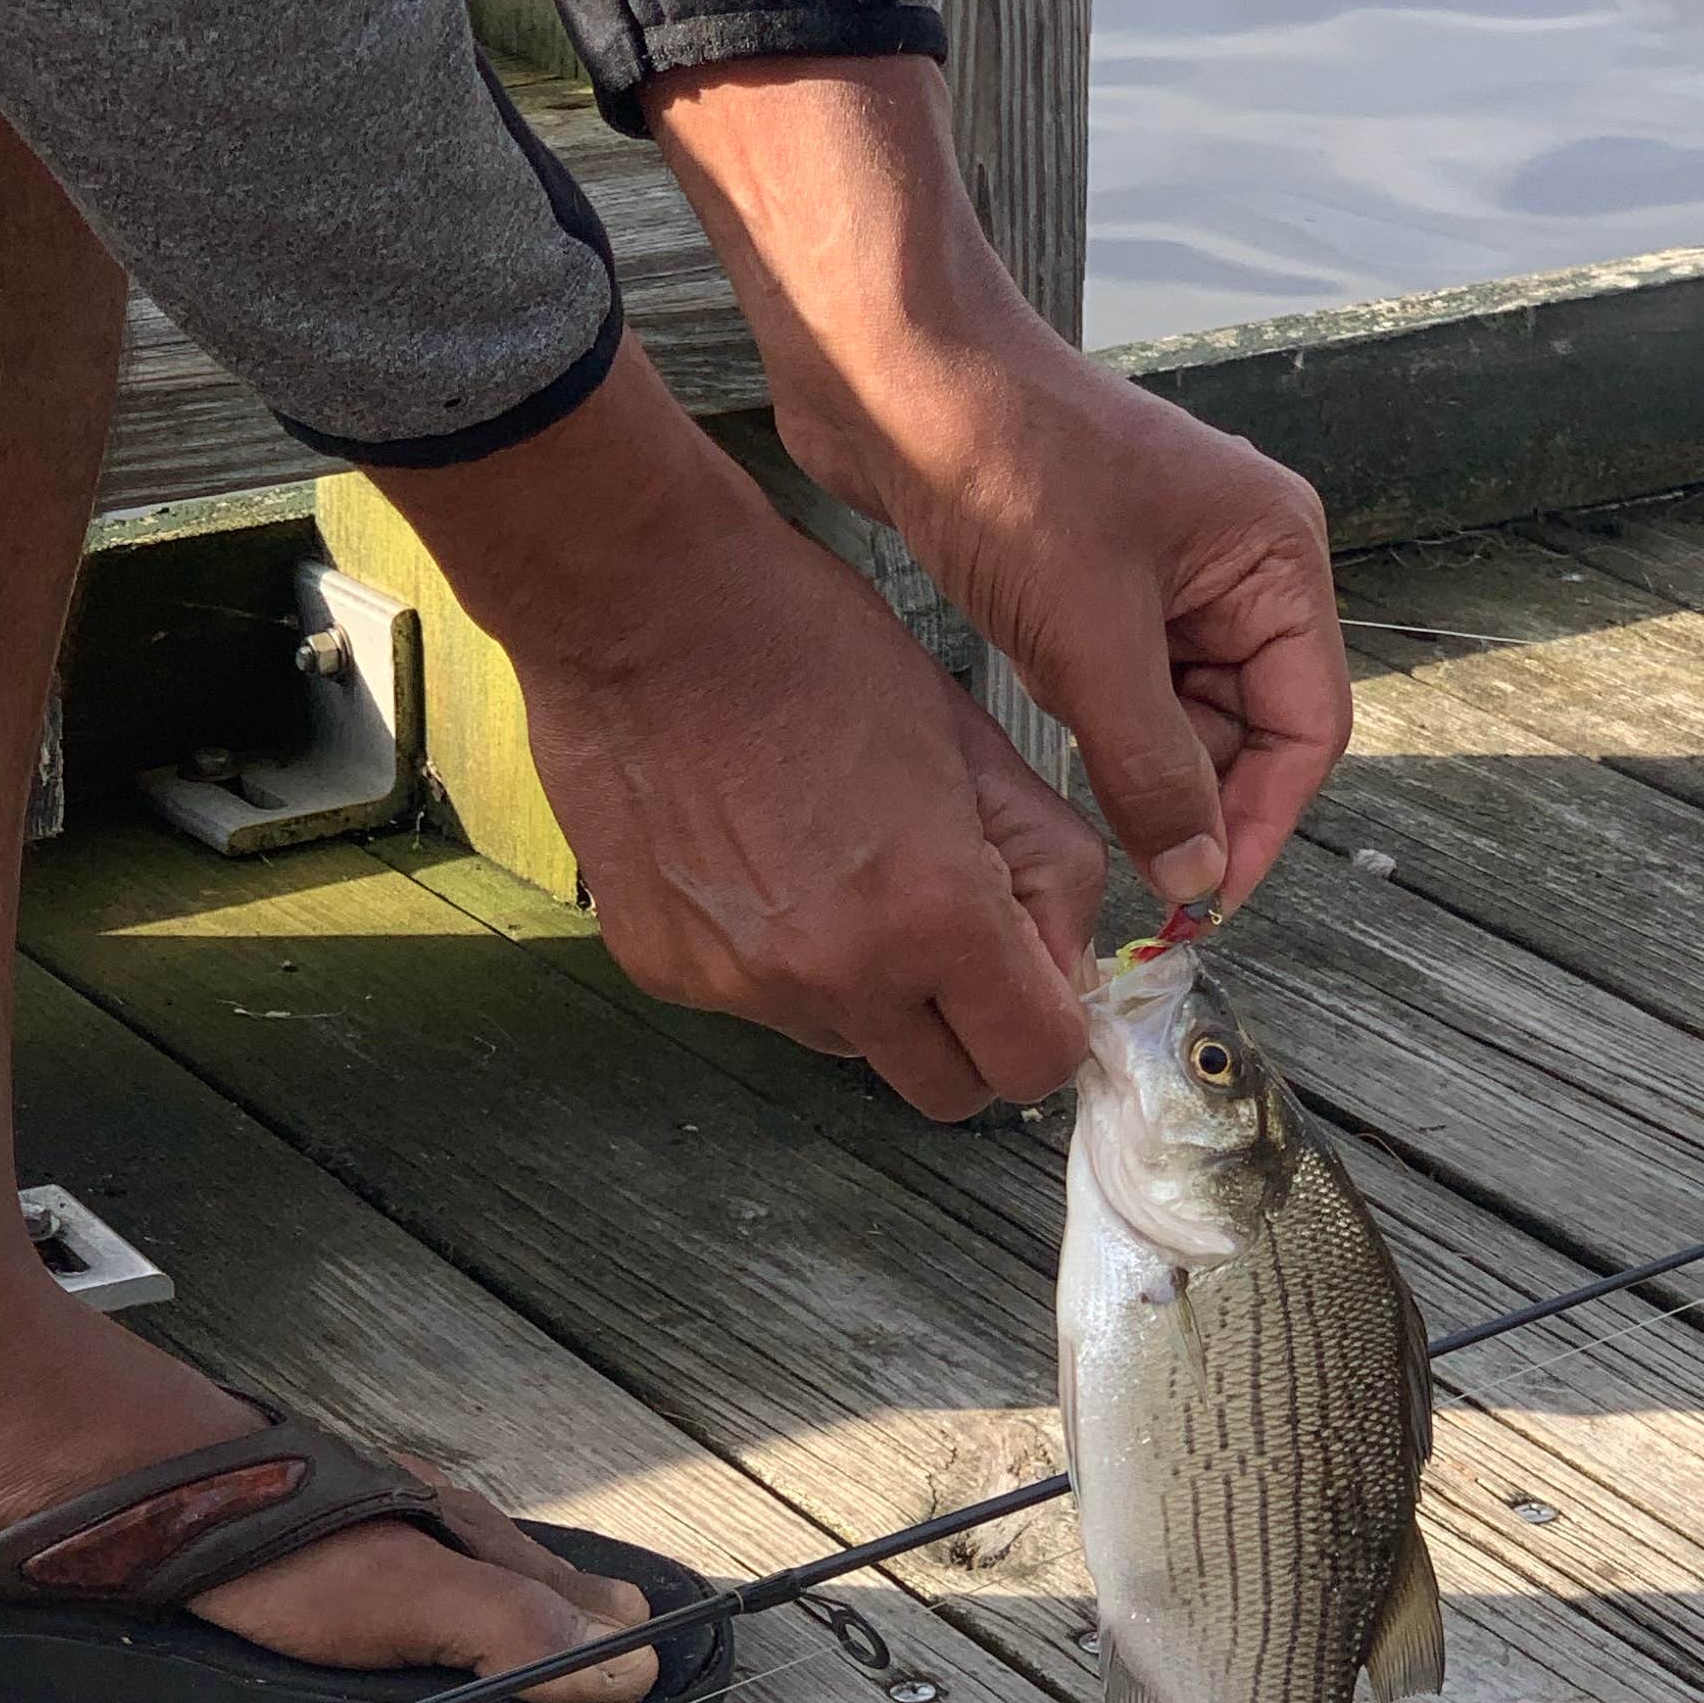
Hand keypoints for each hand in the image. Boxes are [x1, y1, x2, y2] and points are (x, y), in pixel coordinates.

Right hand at [372, 349, 1101, 1116]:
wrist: (638, 610)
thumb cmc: (817, 648)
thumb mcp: (976, 740)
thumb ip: (1048, 866)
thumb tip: (1065, 960)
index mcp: (935, 915)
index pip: (1035, 1063)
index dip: (1048, 1020)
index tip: (1030, 969)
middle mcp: (838, 979)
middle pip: (948, 1092)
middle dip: (970, 1034)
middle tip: (950, 936)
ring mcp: (742, 989)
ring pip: (851, 1046)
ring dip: (871, 992)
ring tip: (837, 870)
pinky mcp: (667, 975)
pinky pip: (759, 1005)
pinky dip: (778, 959)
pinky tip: (757, 859)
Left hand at [649, 57, 1352, 918]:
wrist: (889, 370)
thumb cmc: (1004, 464)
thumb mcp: (1090, 639)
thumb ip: (1153, 768)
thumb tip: (1197, 875)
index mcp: (1273, 556)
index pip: (1306, 726)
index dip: (1261, 822)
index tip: (1202, 900)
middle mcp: (1236, 564)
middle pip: (1247, 729)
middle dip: (1192, 798)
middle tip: (1131, 872)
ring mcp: (1163, 574)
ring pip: (1177, 717)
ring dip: (1133, 764)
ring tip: (1078, 788)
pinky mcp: (1091, 585)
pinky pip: (1116, 688)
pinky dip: (1088, 727)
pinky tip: (1045, 728)